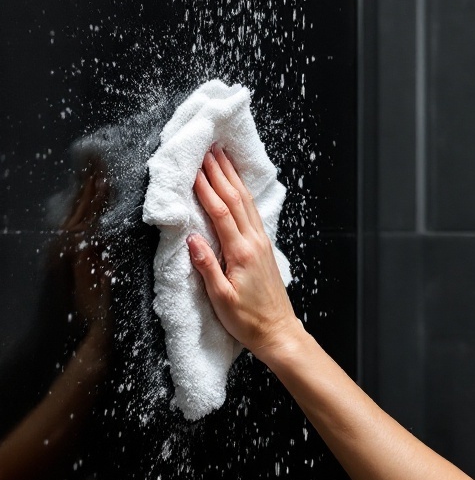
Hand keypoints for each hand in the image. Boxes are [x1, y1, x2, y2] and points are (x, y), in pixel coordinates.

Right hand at [187, 144, 304, 359]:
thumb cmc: (248, 320)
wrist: (278, 332)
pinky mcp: (264, 247)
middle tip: (209, 148)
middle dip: (220, 172)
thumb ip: (207, 267)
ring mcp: (261, 243)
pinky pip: (251, 212)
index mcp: (241, 253)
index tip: (194, 167)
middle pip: (235, 199)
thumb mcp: (221, 299)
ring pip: (246, 202)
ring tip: (222, 156)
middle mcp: (254, 242)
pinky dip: (242, 193)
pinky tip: (237, 185)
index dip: (206, 188)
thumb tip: (192, 239)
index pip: (221, 212)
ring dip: (232, 177)